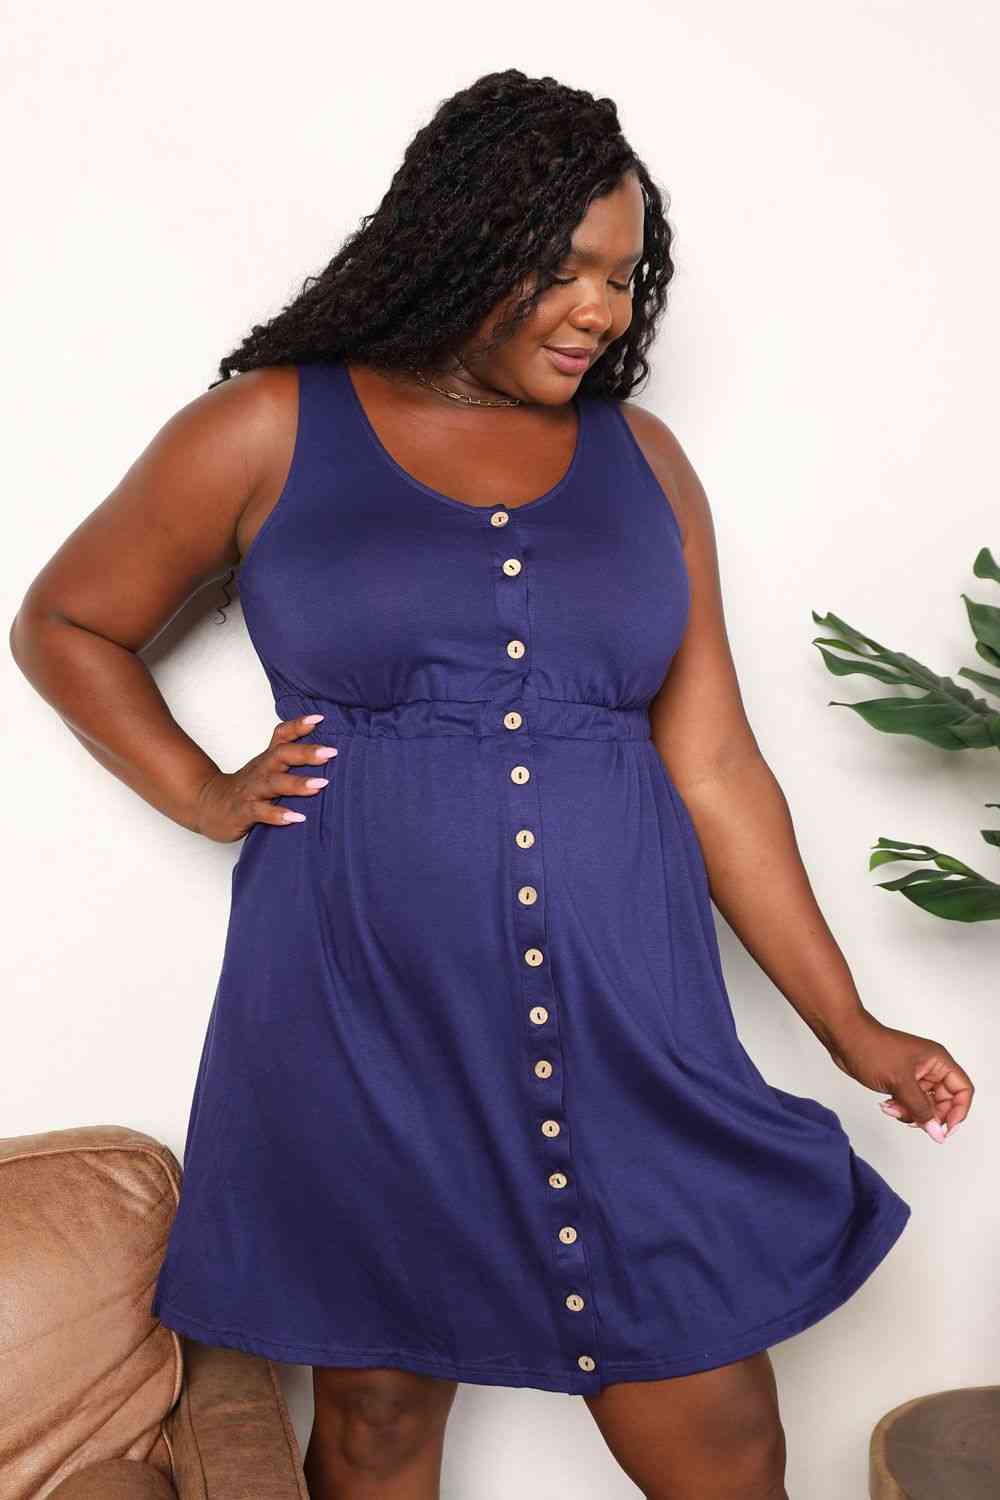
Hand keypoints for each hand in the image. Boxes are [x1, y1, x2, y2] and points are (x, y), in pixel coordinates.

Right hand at [193, 714, 336, 842]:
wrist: (206, 804)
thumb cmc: (246, 787)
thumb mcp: (266, 767)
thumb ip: (289, 757)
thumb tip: (324, 749)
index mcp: (267, 760)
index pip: (281, 736)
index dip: (298, 725)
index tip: (319, 718)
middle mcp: (260, 771)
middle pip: (281, 755)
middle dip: (305, 753)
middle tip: (330, 752)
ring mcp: (251, 791)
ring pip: (273, 783)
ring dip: (297, 784)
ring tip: (320, 785)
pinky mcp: (243, 811)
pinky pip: (260, 812)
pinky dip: (278, 814)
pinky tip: (296, 817)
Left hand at [824, 1008, 972, 1144]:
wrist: (844, 1038)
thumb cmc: (871, 1048)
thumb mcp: (900, 1082)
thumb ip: (921, 1109)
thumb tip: (937, 1132)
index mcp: (938, 1061)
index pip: (963, 1090)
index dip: (958, 1111)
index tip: (944, 1129)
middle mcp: (930, 1068)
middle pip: (944, 1102)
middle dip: (928, 1115)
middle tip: (911, 1120)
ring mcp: (915, 1075)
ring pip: (925, 1105)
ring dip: (911, 1113)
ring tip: (892, 1109)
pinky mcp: (900, 1081)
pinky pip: (910, 1102)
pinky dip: (901, 1108)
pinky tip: (886, 1105)